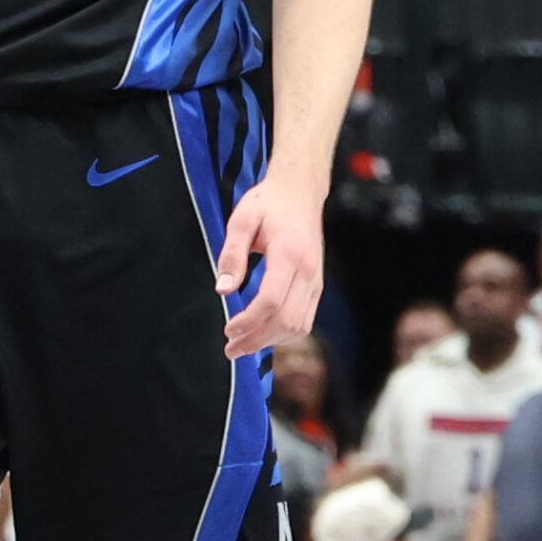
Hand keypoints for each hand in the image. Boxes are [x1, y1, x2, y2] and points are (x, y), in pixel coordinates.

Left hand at [216, 171, 324, 358]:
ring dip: (271, 341)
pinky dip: (285, 333)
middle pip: (286, 320)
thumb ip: (232, 255)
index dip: (249, 322)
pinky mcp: (317, 284)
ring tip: (244, 345)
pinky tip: (264, 335)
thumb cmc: (268, 203)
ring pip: (299, 325)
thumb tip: (224, 290)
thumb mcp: (241, 220)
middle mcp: (309, 272)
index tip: (228, 331)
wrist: (300, 191)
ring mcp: (316, 280)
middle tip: (231, 349)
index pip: (271, 301)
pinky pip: (305, 319)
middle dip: (257, 340)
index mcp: (289, 255)